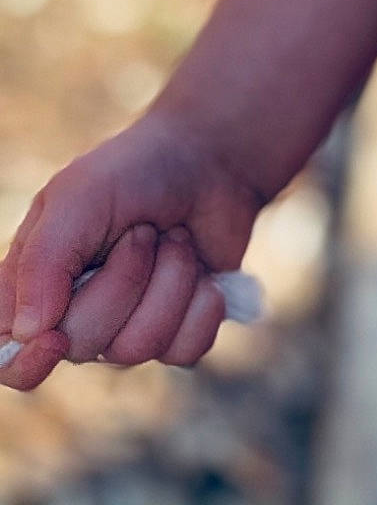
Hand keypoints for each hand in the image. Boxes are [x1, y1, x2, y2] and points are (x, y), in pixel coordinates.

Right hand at [0, 111, 263, 390]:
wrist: (210, 160)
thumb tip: (29, 332)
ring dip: (169, 281)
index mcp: (36, 285)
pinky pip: (186, 349)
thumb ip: (44, 260)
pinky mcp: (177, 331)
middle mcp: (76, 316)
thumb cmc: (134, 171)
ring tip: (173, 239)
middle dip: (124, 280)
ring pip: (139, 348)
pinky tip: (203, 268)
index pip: (9, 358)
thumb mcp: (78, 196)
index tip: (55, 339)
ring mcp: (128, 327)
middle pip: (83, 346)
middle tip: (142, 232)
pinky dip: (202, 301)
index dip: (26, 363)